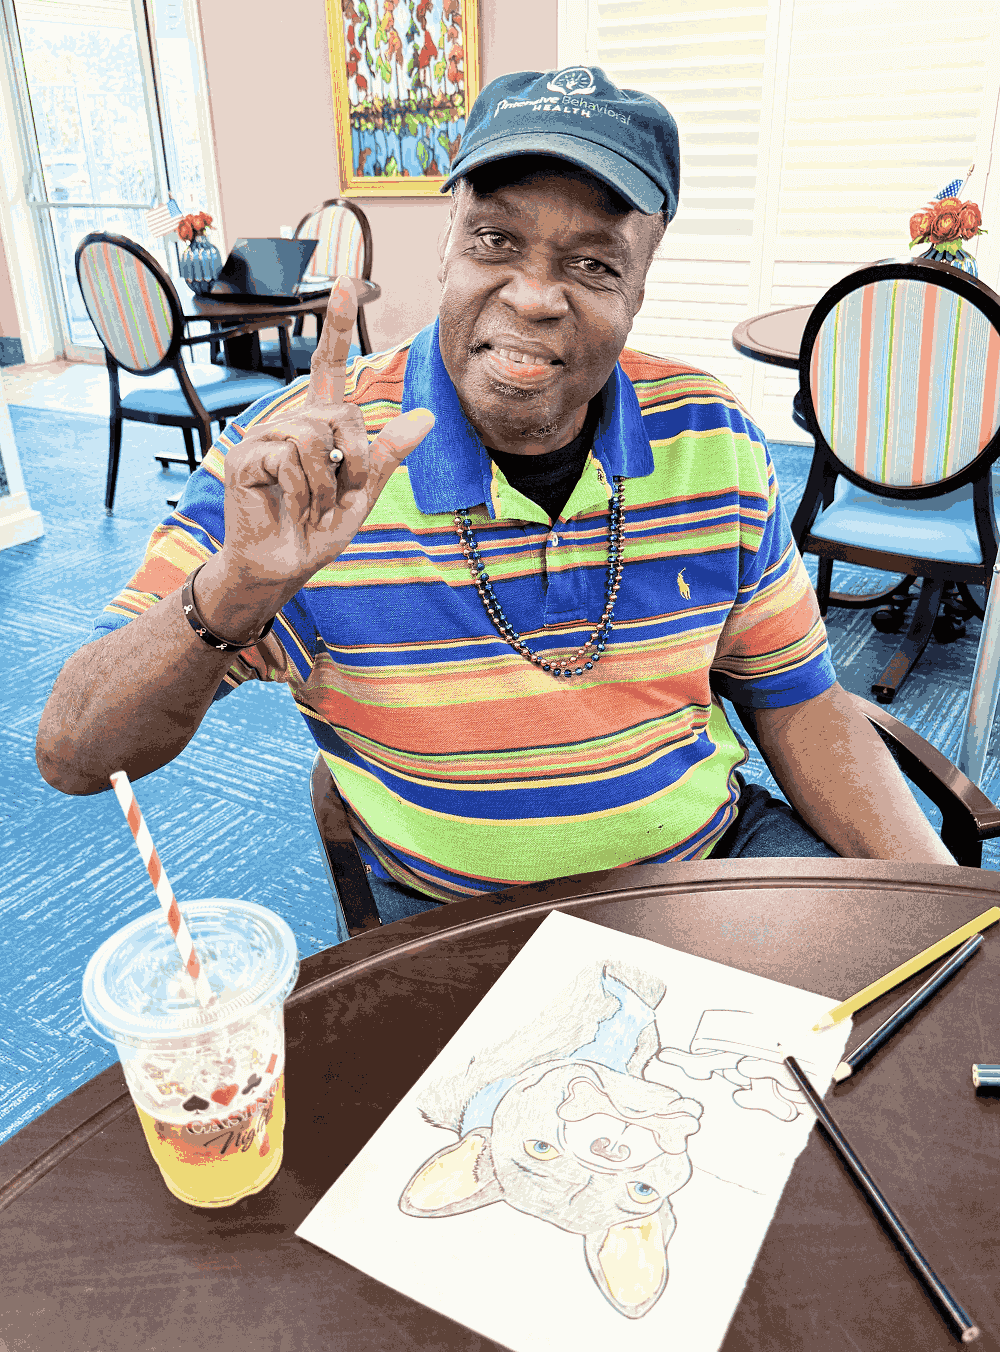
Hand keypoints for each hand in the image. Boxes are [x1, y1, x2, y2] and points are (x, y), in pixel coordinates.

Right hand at [198, 277, 433, 631]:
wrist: (283, 565)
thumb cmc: (318, 530)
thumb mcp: (363, 492)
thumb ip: (388, 453)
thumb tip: (427, 415)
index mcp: (319, 425)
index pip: (328, 366)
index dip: (336, 326)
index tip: (346, 283)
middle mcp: (291, 423)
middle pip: (340, 413)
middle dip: (355, 460)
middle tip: (342, 496)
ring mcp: (264, 438)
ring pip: (317, 436)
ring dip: (329, 482)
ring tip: (317, 506)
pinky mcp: (246, 458)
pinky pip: (293, 457)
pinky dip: (306, 490)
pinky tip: (295, 506)